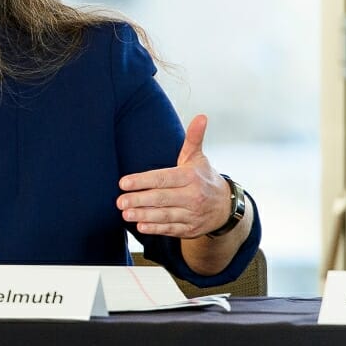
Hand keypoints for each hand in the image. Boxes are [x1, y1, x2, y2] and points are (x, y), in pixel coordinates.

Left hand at [116, 114, 230, 238]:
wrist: (226, 207)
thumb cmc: (203, 177)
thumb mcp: (197, 158)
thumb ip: (194, 138)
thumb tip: (201, 116)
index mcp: (191, 177)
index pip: (163, 178)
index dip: (143, 180)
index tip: (123, 182)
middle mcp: (193, 196)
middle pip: (162, 198)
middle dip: (140, 200)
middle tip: (120, 201)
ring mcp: (192, 214)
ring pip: (165, 215)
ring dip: (144, 216)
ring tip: (126, 214)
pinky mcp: (190, 229)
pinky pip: (171, 229)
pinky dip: (156, 229)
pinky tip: (141, 226)